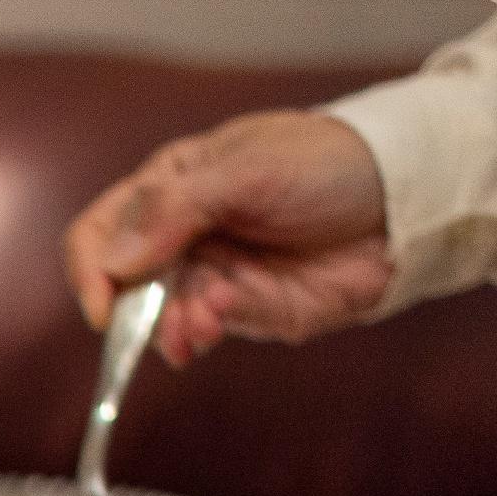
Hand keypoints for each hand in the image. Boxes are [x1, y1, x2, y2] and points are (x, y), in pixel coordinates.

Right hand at [65, 111, 395, 363]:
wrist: (405, 200)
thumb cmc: (328, 164)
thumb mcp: (249, 170)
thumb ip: (177, 210)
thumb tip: (114, 259)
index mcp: (172, 185)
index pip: (101, 230)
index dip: (91, 269)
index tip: (102, 304)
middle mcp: (183, 234)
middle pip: (126, 284)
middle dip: (138, 311)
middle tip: (164, 321)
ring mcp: (213, 274)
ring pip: (164, 315)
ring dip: (175, 326)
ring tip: (205, 324)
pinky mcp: (246, 310)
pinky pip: (207, 329)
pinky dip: (204, 332)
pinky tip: (218, 323)